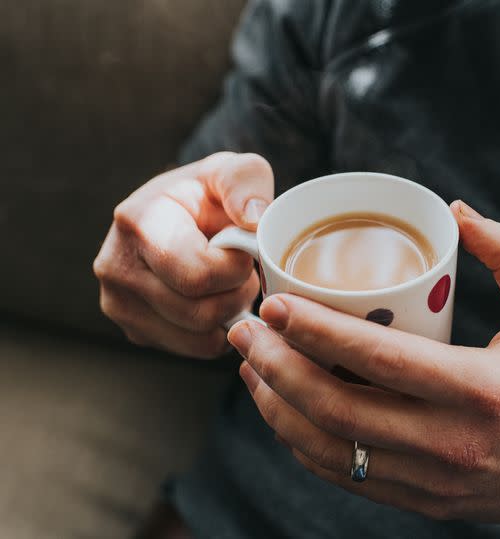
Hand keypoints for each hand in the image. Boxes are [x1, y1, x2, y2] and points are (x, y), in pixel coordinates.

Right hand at [94, 152, 272, 357]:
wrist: (181, 214)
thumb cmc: (211, 194)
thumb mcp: (232, 171)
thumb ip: (246, 182)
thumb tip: (252, 218)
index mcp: (138, 222)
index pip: (198, 276)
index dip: (237, 269)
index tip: (244, 248)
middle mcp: (115, 266)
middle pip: (199, 312)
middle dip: (237, 293)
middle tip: (243, 270)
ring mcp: (118, 303)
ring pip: (199, 337)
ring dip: (230, 314)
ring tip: (229, 283)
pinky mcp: (133, 330)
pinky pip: (194, 349)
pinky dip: (218, 332)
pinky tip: (217, 300)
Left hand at [228, 201, 499, 537]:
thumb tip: (456, 212)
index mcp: (483, 390)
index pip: (381, 360)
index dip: (317, 332)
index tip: (273, 304)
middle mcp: (452, 443)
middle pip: (338, 410)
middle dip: (276, 368)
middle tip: (243, 330)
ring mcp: (434, 481)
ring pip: (331, 450)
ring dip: (278, 409)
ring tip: (249, 367)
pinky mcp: (424, 502)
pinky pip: (347, 477)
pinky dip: (305, 444)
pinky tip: (284, 411)